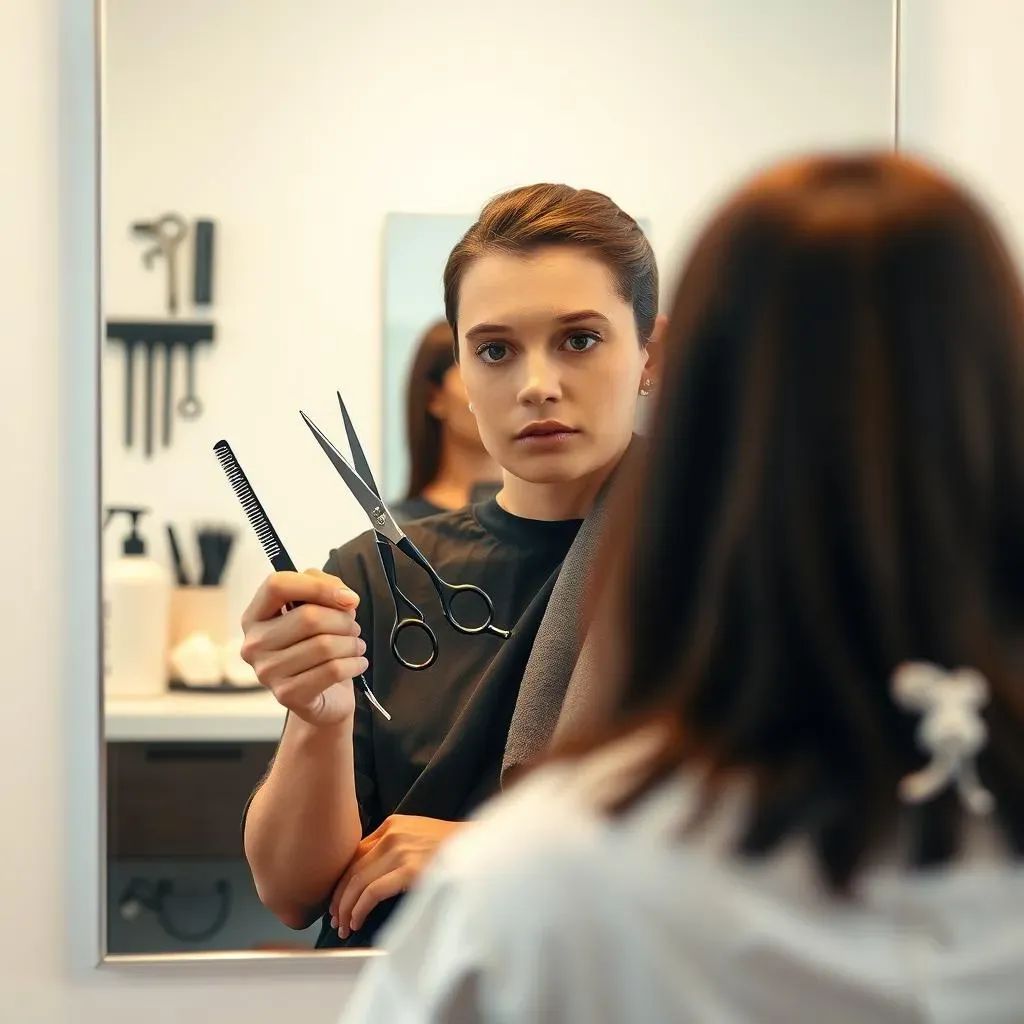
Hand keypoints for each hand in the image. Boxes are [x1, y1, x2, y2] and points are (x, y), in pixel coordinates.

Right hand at [240, 568, 368, 725]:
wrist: (323, 697)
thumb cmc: (319, 646)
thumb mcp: (320, 608)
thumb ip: (325, 586)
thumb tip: (345, 597)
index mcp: (255, 616)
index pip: (277, 585)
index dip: (317, 586)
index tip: (348, 597)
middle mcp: (254, 644)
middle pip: (308, 617)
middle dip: (343, 621)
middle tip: (353, 628)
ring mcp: (267, 672)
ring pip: (324, 645)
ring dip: (351, 643)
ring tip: (356, 646)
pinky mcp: (286, 694)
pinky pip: (332, 670)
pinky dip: (354, 664)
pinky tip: (357, 663)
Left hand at [329, 815, 463, 937]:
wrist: (479, 846)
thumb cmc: (451, 847)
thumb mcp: (416, 836)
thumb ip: (393, 848)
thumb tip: (367, 877)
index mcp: (391, 825)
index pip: (354, 855)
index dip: (341, 881)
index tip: (337, 902)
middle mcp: (391, 835)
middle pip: (352, 869)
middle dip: (339, 898)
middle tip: (335, 920)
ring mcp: (401, 851)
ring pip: (358, 882)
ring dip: (346, 908)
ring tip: (344, 926)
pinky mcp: (410, 869)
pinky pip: (373, 892)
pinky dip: (360, 909)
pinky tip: (357, 921)